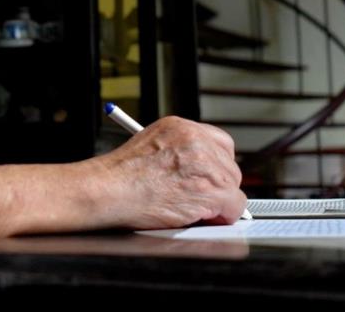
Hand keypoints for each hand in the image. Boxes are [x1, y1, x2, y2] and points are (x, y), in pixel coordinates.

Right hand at [89, 115, 246, 229]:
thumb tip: (195, 170)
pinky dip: (223, 216)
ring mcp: (206, 164)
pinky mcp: (212, 189)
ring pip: (233, 186)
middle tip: (199, 198)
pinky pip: (235, 206)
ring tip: (193, 208)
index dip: (215, 164)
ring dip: (218, 202)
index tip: (209, 177)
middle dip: (217, 184)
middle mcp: (195, 140)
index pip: (218, 142)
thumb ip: (177, 151)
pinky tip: (200, 217)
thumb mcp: (149, 145)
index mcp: (179, 127)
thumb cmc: (119, 176)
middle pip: (229, 164)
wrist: (108, 189)